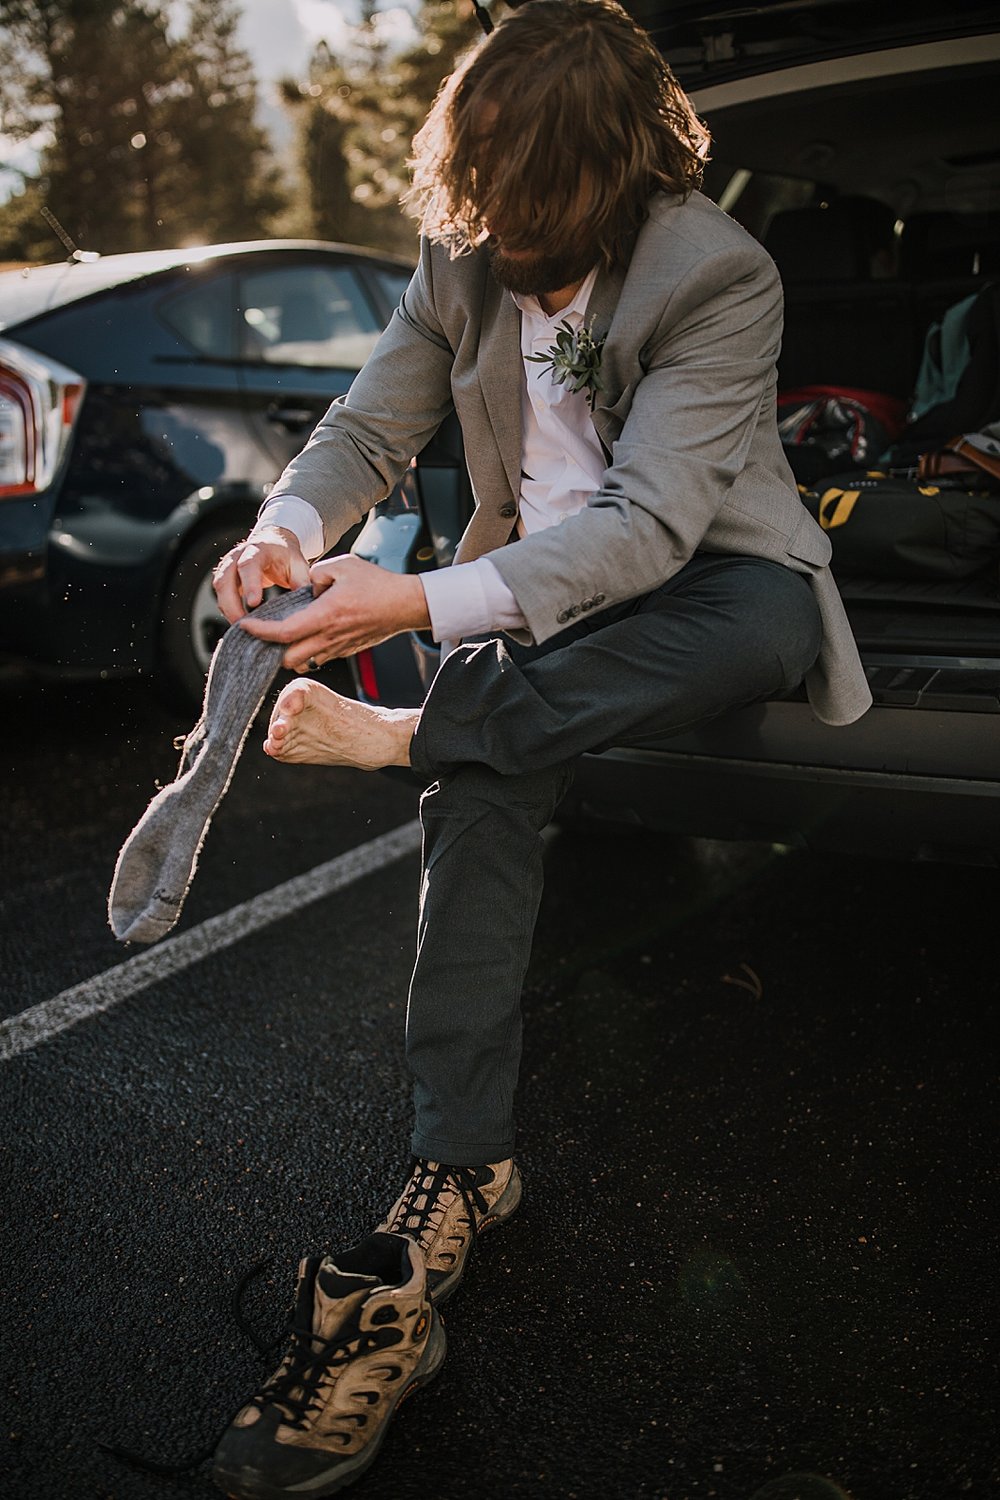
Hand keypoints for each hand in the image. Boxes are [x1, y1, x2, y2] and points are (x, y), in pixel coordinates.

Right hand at [212, 526, 311, 622]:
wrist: (272, 543)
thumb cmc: (286, 556)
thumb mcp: (299, 566)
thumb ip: (301, 584)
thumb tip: (308, 608)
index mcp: (258, 550)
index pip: (249, 565)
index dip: (249, 584)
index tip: (253, 603)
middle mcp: (237, 556)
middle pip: (225, 579)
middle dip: (232, 604)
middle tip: (243, 624)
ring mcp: (228, 566)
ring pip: (220, 589)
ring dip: (228, 610)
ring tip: (241, 629)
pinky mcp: (225, 578)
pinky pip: (221, 596)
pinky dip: (228, 610)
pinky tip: (240, 624)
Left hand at [239, 554, 430, 668]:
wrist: (406, 604)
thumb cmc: (377, 583)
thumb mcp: (342, 565)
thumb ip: (316, 575)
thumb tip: (307, 590)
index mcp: (325, 616)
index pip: (284, 633)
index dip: (261, 632)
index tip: (246, 627)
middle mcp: (330, 637)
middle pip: (287, 658)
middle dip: (271, 649)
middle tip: (262, 635)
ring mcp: (339, 647)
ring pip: (302, 662)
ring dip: (288, 653)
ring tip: (281, 637)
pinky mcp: (347, 650)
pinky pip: (318, 658)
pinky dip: (305, 651)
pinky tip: (305, 635)